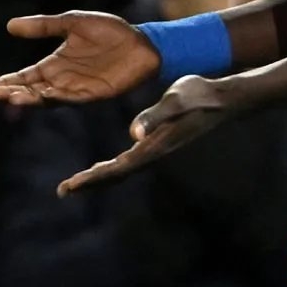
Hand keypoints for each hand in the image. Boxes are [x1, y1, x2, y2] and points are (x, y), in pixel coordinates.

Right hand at [0, 12, 161, 106]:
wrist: (143, 42)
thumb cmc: (110, 32)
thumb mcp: (74, 23)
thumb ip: (45, 25)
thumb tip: (10, 25)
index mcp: (55, 64)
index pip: (24, 76)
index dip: (6, 82)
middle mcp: (62, 79)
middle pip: (30, 90)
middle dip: (11, 92)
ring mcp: (77, 88)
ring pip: (47, 97)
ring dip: (30, 98)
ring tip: (13, 96)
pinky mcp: (94, 94)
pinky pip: (72, 98)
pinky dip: (57, 97)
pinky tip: (44, 94)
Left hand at [58, 75, 237, 195]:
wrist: (223, 99)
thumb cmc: (200, 95)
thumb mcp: (177, 99)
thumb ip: (156, 115)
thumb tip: (134, 133)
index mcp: (154, 146)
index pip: (118, 168)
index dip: (93, 178)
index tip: (70, 186)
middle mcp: (154, 152)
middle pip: (117, 175)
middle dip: (90, 183)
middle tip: (63, 190)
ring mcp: (158, 149)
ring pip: (123, 170)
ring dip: (99, 178)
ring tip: (78, 184)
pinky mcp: (160, 143)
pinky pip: (130, 162)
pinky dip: (112, 168)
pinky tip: (105, 166)